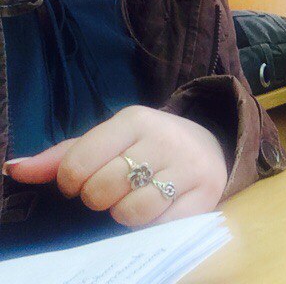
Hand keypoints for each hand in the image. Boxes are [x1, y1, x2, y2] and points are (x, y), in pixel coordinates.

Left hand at [3, 106, 227, 226]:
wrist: (209, 147)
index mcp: (134, 119)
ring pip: (132, 211)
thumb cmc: (146, 146)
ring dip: (126, 214)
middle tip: (112, 192)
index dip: (70, 184)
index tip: (80, 183)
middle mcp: (163, 138)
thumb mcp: (108, 141)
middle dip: (99, 199)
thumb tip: (14, 169)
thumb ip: (62, 156)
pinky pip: (162, 225)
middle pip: (102, 190)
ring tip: (135, 200)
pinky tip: (159, 208)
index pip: (77, 164)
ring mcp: (188, 165)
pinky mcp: (206, 192)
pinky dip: (153, 224)